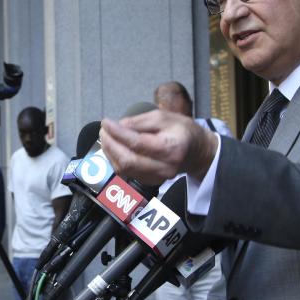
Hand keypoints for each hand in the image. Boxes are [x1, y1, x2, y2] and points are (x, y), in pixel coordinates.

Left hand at [100, 110, 217, 185]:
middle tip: (103, 130)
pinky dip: (116, 160)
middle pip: (128, 160)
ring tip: (106, 137)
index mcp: (170, 148)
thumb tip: (117, 126)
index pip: (137, 144)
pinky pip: (126, 173)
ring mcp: (157, 178)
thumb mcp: (164, 117)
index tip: (106, 122)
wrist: (196, 152)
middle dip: (110, 144)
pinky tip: (114, 148)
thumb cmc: (181, 131)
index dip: (117, 133)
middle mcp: (163, 167)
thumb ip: (140, 121)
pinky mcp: (150, 182)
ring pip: (124, 169)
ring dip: (110, 152)